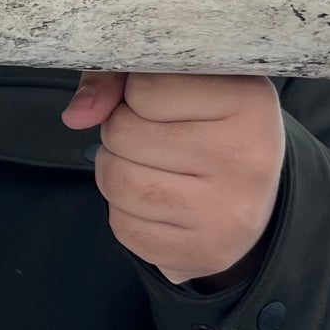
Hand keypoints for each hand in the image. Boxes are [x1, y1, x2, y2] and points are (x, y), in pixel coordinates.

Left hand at [62, 71, 283, 287]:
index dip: (134, 93)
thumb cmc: (205, 122)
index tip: (161, 100)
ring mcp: (229, 210)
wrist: (251, 194)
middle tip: (149, 135)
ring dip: (115, 169)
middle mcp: (247, 155)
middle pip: (122, 134)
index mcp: (248, 98)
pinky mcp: (207, 252)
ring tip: (147, 164)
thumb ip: (118, 77)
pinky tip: (156, 199)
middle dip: (119, 131)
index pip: (143, 88)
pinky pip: (123, 228)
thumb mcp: (176, 79)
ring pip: (117, 181)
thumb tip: (77, 115)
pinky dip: (125, 211)